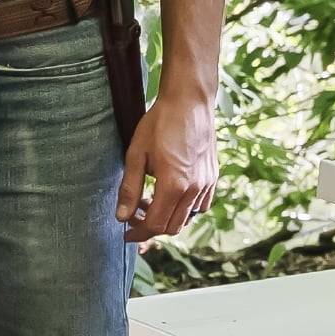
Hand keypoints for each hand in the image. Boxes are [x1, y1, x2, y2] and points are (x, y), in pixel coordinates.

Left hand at [116, 91, 216, 243]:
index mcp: (174, 186)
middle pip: (172, 227)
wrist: (189, 101)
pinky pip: (200, 205)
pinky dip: (184, 208)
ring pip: (187, 218)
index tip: (126, 233)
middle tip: (134, 215)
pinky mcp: (212, 177)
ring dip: (167, 217)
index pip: (155, 225)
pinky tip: (171, 193)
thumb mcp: (136, 155)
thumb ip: (129, 189)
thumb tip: (122, 217)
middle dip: (151, 228)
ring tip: (150, 200)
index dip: (138, 234)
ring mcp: (207, 184)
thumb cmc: (160, 124)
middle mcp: (194, 189)